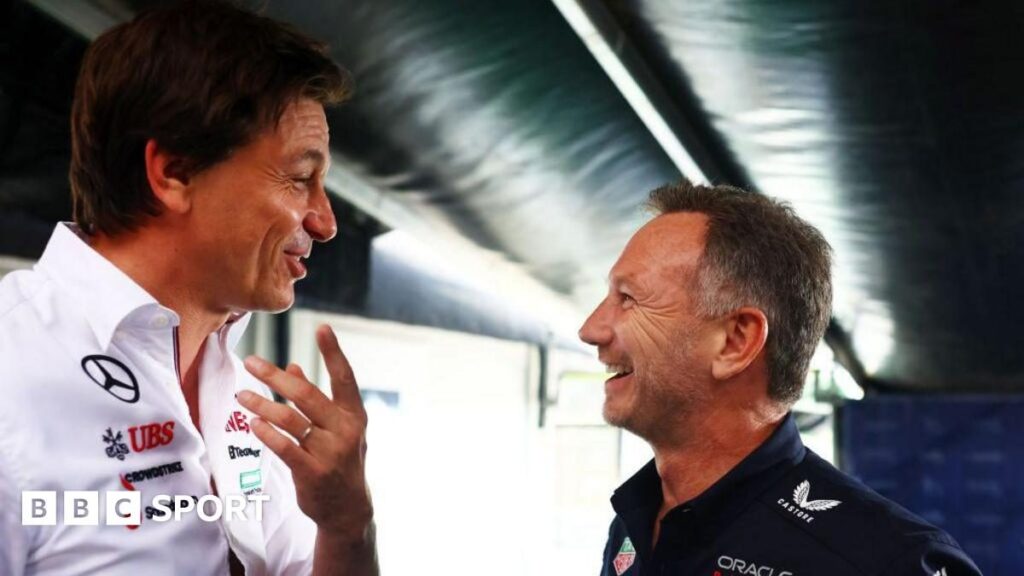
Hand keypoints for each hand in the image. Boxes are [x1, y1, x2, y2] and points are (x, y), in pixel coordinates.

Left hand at [238, 324, 372, 539]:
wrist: (347, 509)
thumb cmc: (340, 460)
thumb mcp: (338, 428)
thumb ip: (317, 398)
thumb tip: (292, 366)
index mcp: (354, 414)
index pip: (344, 377)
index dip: (334, 352)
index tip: (322, 327)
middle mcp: (345, 430)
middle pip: (307, 395)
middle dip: (275, 377)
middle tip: (251, 362)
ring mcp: (330, 452)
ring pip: (290, 420)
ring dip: (263, 405)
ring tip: (242, 395)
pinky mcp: (312, 472)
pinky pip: (284, 447)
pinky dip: (267, 434)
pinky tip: (253, 423)